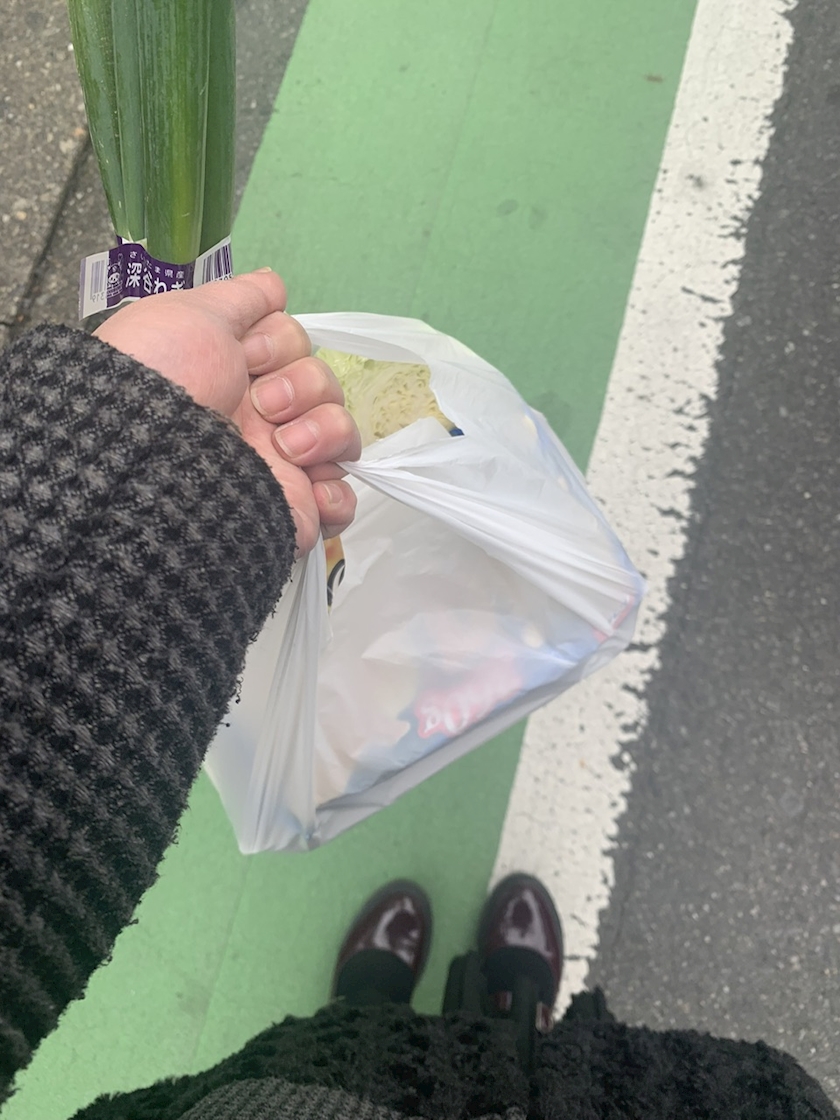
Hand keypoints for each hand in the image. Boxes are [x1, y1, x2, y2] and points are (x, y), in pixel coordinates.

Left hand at [94, 270, 360, 553]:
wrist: (148, 463)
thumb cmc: (163, 380)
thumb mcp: (191, 316)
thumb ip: (238, 298)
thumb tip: (274, 284)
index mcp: (237, 374)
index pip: (297, 346)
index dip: (282, 343)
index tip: (247, 355)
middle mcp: (261, 419)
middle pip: (326, 386)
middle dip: (304, 385)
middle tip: (263, 404)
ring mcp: (280, 466)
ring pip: (342, 436)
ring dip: (324, 431)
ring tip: (284, 447)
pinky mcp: (294, 509)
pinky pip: (342, 502)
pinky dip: (337, 495)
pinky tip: (312, 487)